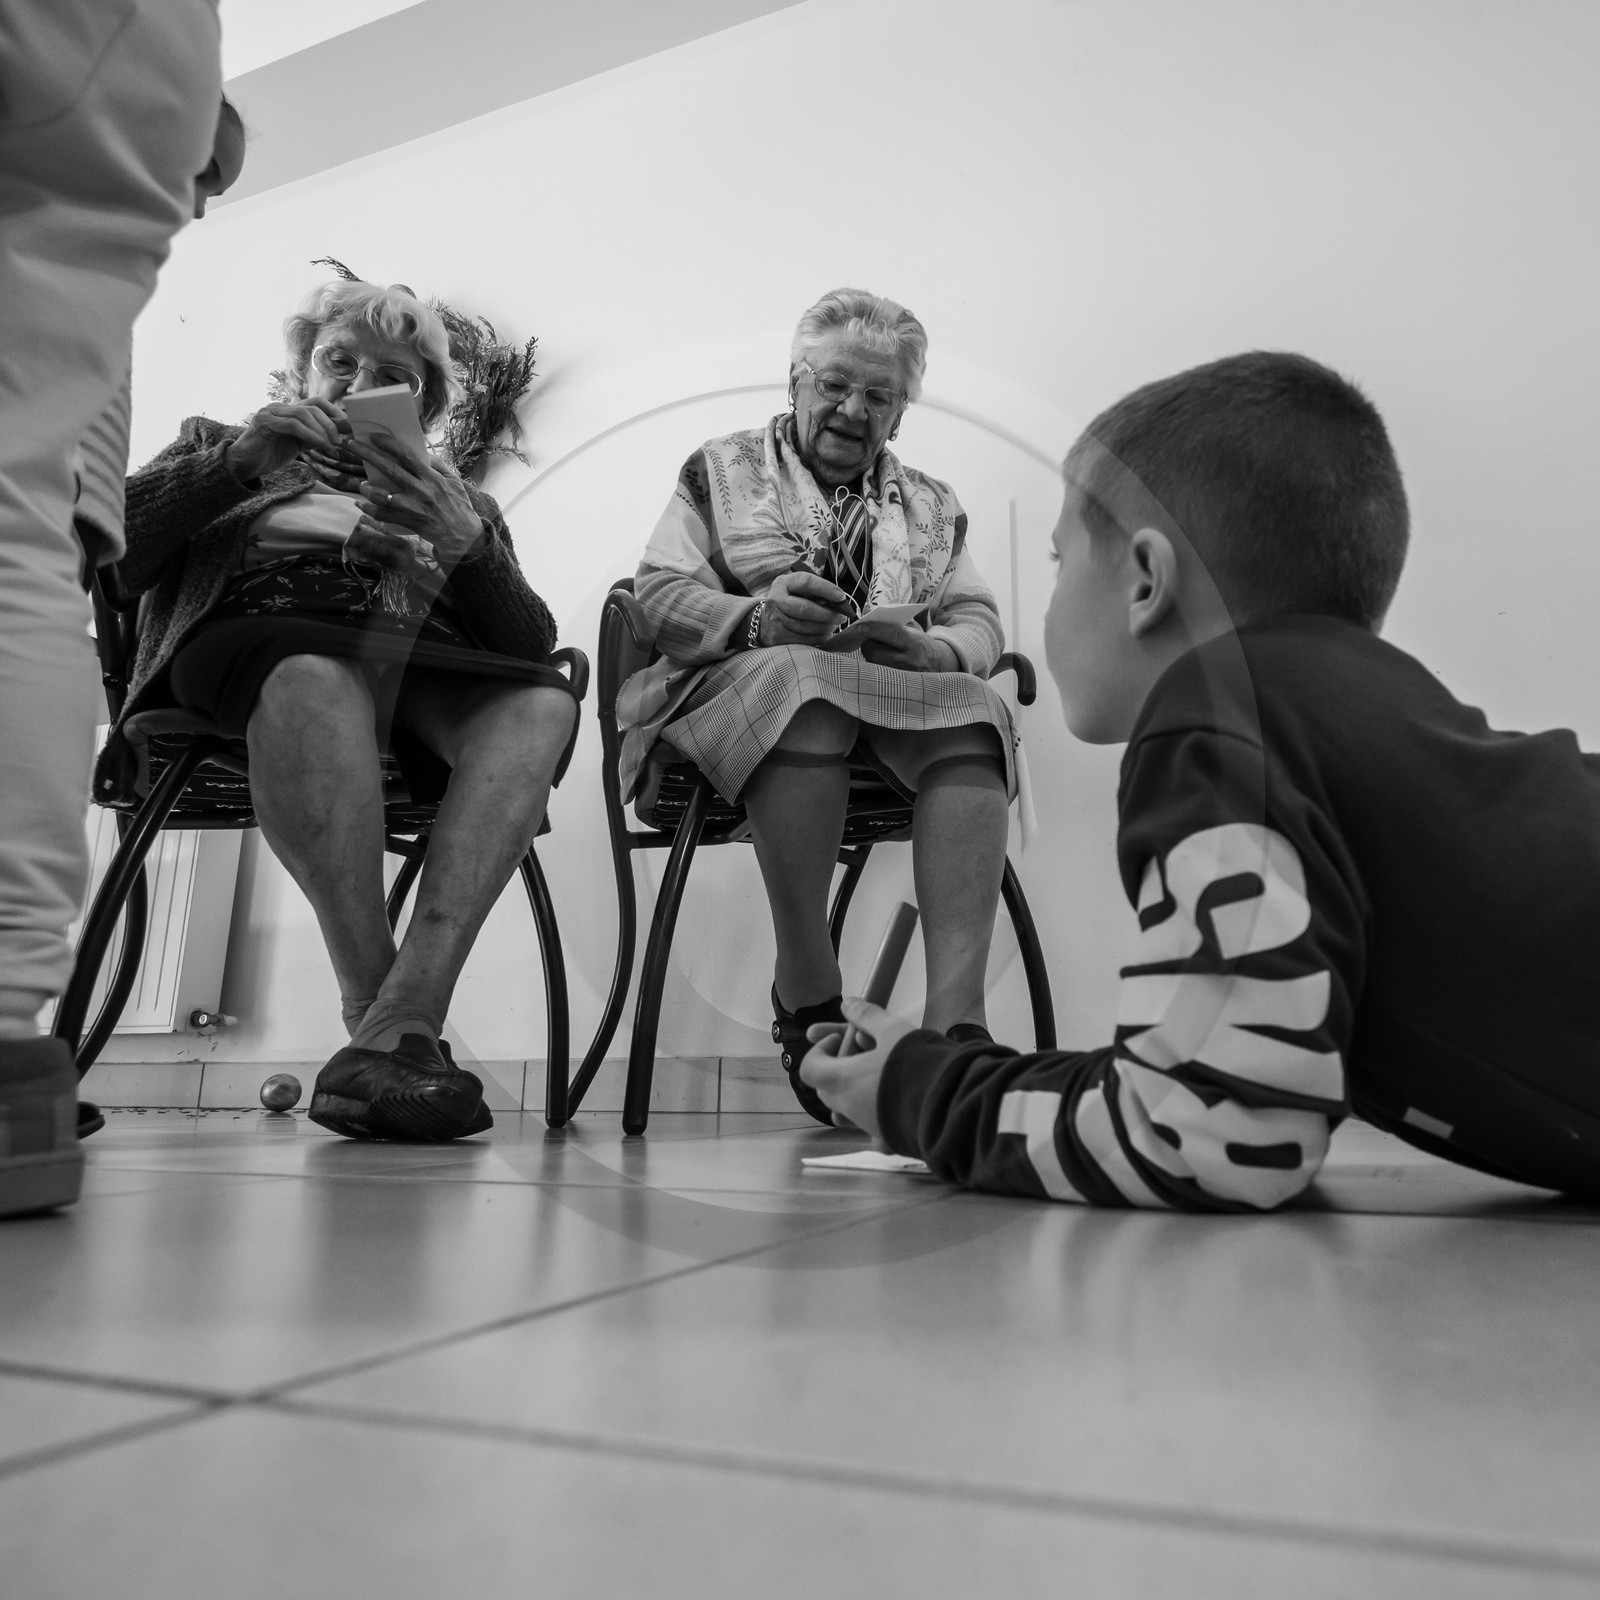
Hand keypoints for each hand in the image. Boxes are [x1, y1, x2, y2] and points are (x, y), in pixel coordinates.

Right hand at [227, 398, 347, 481]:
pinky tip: (320, 444)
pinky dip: (309, 434)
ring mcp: (271, 412)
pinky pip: (292, 424)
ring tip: (331, 445)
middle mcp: (280, 407)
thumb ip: (314, 437)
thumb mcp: (298, 445)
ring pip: (303, 414)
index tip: (349, 426)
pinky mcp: (264, 422)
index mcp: (289, 411)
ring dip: (321, 430)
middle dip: (331, 423)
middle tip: (341, 440)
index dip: (334, 412)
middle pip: (312, 407)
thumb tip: (338, 436)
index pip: (316, 403)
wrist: (243, 464)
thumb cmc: (269, 455)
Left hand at [349, 428, 486, 569]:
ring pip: (381, 495)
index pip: (407, 456)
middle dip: (367, 455)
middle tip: (351, 445)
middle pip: (389, 470)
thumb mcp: (454, 481)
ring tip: (363, 485)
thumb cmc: (459, 506)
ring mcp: (412, 507)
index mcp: (431, 478)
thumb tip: (422, 453)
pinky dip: (368, 509)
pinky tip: (362, 504)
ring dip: (367, 489)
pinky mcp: (407, 522)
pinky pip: (381, 515)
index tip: (374, 436)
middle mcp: (420, 491)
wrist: (463, 536)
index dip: (389, 444)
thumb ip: (438, 465)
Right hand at [759, 571, 852, 645]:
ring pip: (806, 627)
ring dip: (825, 628)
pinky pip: (803, 640)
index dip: (826, 589)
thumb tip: (839, 602)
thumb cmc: (789, 604)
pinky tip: (825, 635)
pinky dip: (818, 638)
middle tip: (842, 617)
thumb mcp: (797, 592)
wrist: (763, 621)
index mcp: (782, 584)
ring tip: (834, 626)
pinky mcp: (776, 637)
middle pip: (806, 609)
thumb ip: (815, 593)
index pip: (806, 582)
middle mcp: (775, 600)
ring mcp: (774, 620)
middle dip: (828, 614)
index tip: (841, 597)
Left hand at [799, 997, 915, 1145]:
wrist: (954, 1103)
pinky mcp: (889, 1140)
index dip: (820, 1051)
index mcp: (843, 1081)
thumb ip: (866, 1015)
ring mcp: (868, 1127)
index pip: (809, 1068)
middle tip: (859, 1053)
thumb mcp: (892, 1029)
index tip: (839, 1040)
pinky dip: (874, 1110)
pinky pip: (871, 1127)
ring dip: (854, 1091)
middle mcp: (850, 1108)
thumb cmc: (919, 1063)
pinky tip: (895, 1097)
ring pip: (847, 1110)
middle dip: (836, 1069)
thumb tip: (847, 1003)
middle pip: (826, 1089)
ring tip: (879, 1074)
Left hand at [819, 617, 958, 671]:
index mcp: (914, 643)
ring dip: (871, 656)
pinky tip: (881, 661)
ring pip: (873, 665)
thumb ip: (894, 622)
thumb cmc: (921, 644)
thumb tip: (869, 613)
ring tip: (877, 650)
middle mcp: (908, 661)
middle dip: (868, 645)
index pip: (892, 635)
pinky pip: (877, 675)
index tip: (860, 626)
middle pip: (875, 654)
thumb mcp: (913, 630)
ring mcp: (902, 676)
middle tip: (869, 640)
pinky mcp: (896, 686)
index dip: (874, 630)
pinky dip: (875, 666)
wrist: (938, 665)